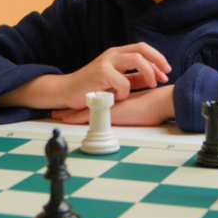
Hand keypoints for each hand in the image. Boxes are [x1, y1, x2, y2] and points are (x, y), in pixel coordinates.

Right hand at [1, 43, 170, 110]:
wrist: (66, 91)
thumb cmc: (89, 87)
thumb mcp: (114, 80)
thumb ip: (132, 77)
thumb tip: (150, 77)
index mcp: (116, 54)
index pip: (142, 48)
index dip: (158, 58)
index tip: (166, 71)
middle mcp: (112, 55)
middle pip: (142, 50)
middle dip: (158, 62)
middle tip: (164, 76)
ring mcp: (106, 62)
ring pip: (137, 60)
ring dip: (148, 73)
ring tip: (150, 85)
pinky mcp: (101, 74)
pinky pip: (124, 82)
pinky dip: (125, 92)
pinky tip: (118, 97)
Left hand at [52, 84, 174, 125]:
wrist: (162, 101)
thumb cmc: (155, 104)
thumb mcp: (138, 101)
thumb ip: (130, 99)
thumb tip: (126, 104)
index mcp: (114, 98)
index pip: (93, 99)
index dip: (82, 100)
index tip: (70, 102)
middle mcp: (108, 100)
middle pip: (84, 102)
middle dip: (71, 105)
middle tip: (56, 110)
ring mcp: (107, 105)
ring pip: (83, 107)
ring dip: (70, 112)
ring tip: (56, 115)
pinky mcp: (109, 112)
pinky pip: (89, 115)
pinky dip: (77, 117)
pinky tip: (66, 120)